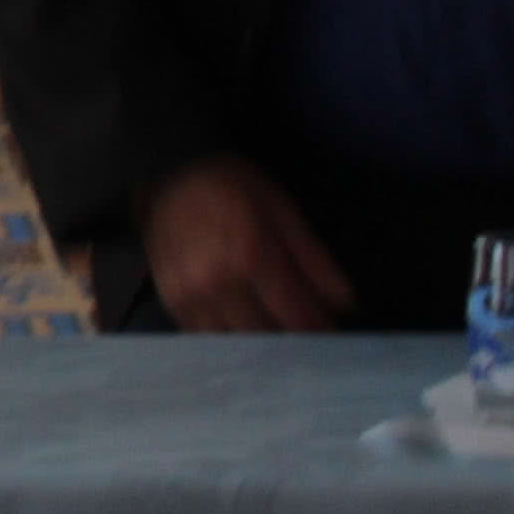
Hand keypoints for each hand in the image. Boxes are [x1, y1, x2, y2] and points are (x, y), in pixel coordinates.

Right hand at [140, 153, 353, 331]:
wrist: (168, 170)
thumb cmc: (232, 186)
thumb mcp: (283, 210)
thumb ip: (314, 259)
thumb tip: (345, 303)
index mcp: (252, 259)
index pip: (297, 318)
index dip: (320, 331)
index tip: (332, 334)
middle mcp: (218, 283)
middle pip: (268, 336)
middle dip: (292, 340)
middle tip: (306, 335)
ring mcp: (191, 295)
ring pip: (236, 342)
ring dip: (260, 344)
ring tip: (274, 333)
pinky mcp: (172, 300)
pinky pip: (206, 336)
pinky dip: (229, 338)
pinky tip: (241, 327)